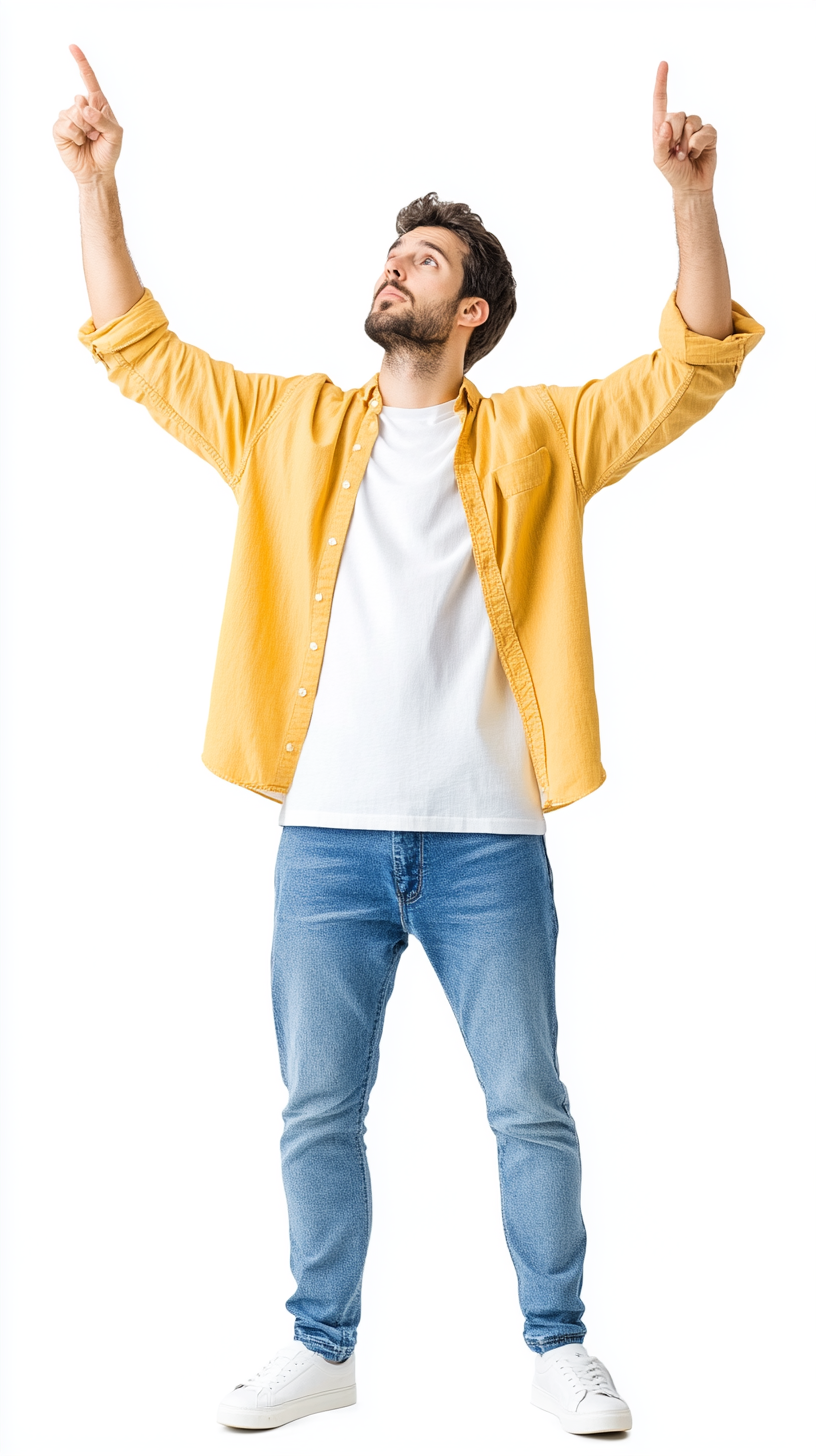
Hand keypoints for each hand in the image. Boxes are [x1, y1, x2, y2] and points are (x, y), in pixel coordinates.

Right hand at [53, 44, 122, 184]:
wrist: (97, 171)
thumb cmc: (108, 151)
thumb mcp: (115, 135)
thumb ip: (103, 120)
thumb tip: (84, 108)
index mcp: (98, 104)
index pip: (89, 79)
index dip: (81, 63)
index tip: (72, 47)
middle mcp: (82, 107)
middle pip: (80, 100)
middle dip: (91, 119)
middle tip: (96, 134)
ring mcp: (70, 117)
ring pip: (73, 113)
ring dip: (84, 130)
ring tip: (88, 140)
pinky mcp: (60, 129)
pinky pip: (65, 125)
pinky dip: (75, 135)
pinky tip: (79, 143)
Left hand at [652, 60, 716, 194]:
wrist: (692, 185)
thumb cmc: (673, 172)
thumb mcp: (660, 160)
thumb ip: (659, 143)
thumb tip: (664, 125)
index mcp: (663, 127)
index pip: (661, 100)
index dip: (662, 82)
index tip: (663, 64)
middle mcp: (679, 123)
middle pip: (677, 115)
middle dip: (675, 136)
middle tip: (676, 153)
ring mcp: (695, 127)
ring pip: (691, 123)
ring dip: (687, 143)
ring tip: (685, 155)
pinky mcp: (709, 134)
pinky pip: (705, 131)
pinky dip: (699, 144)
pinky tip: (697, 153)